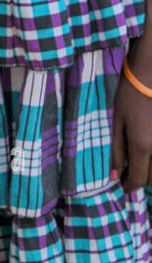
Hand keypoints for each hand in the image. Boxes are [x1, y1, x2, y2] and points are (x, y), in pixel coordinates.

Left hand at [112, 54, 151, 190]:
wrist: (150, 75)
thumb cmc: (130, 95)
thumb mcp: (118, 122)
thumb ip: (117, 151)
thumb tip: (114, 177)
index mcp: (142, 146)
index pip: (137, 179)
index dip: (128, 186)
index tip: (121, 186)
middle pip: (150, 179)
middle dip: (137, 179)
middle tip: (126, 173)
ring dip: (149, 172)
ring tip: (136, 160)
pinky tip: (146, 150)